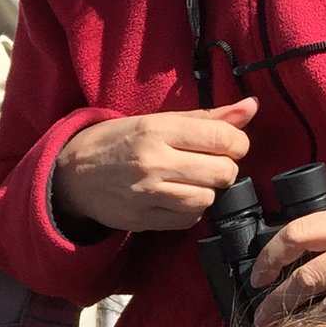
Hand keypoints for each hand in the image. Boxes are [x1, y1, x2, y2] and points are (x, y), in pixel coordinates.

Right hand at [53, 100, 257, 232]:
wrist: (73, 173)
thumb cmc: (119, 141)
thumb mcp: (158, 120)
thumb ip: (207, 117)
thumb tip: (251, 107)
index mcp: (158, 130)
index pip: (224, 139)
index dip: (237, 143)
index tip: (228, 145)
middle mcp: (153, 162)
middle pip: (222, 172)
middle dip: (224, 168)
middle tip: (209, 164)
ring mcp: (147, 194)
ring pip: (207, 199)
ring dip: (207, 191)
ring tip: (193, 182)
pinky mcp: (142, 219)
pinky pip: (188, 220)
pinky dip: (190, 211)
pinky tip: (178, 198)